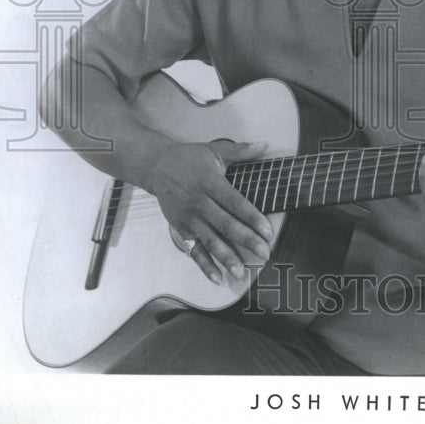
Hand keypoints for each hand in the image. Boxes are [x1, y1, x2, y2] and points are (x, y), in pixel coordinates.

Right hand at [147, 139, 273, 283]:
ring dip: (226, 258)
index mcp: (211, 183)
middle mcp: (200, 203)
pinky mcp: (180, 229)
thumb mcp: (215, 150)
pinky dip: (205, 265)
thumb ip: (241, 151)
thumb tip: (264, 145)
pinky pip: (194, 250)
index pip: (235, 203)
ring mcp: (189, 218)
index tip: (268, 231)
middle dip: (246, 241)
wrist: (156, 166)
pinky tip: (218, 278)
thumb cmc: (190, 158)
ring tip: (241, 273)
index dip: (252, 218)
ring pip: (210, 241)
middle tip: (264, 254)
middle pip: (226, 225)